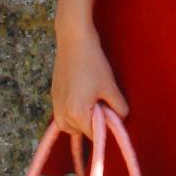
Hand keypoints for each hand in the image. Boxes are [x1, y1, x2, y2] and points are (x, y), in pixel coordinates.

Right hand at [52, 20, 127, 142]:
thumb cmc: (93, 63)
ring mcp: (55, 106)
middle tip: (102, 102)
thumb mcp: (110, 86)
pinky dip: (73, 112)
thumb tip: (121, 119)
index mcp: (76, 115)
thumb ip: (119, 108)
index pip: (94, 135)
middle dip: (93, 123)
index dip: (105, 127)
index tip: (111, 114)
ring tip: (93, 98)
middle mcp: (62, 115)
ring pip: (71, 125)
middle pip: (81, 132)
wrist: (73, 40)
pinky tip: (82, 96)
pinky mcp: (53, 97)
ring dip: (82, 119)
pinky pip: (64, 114)